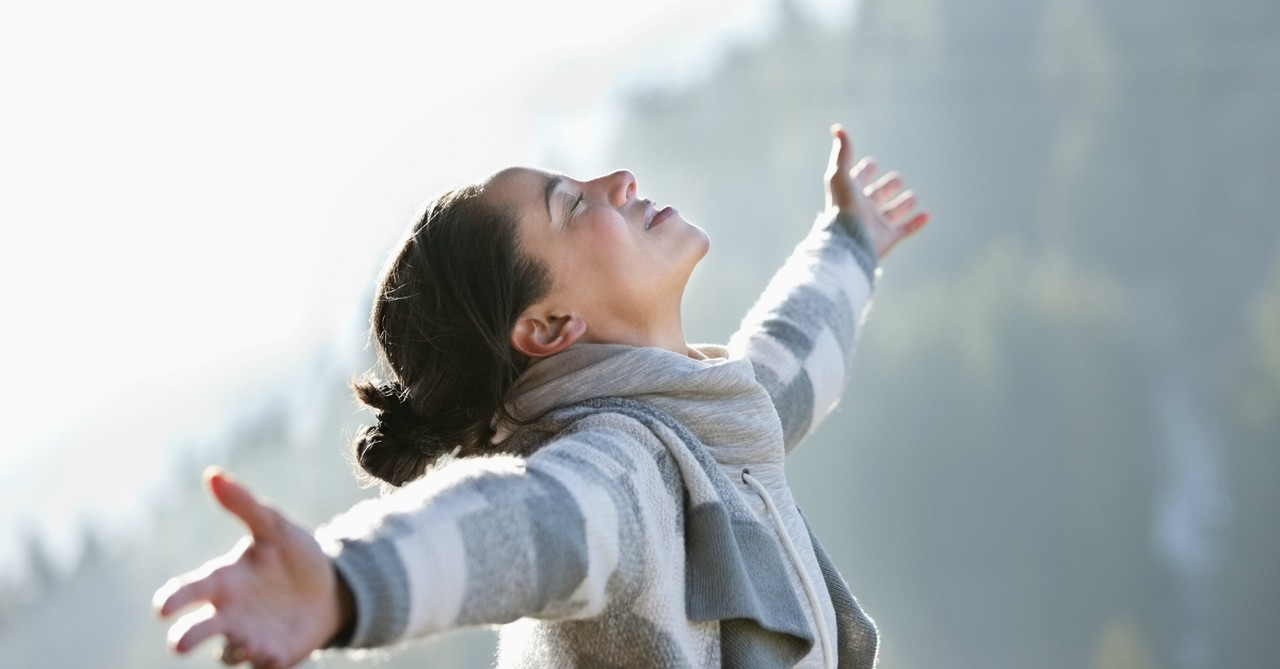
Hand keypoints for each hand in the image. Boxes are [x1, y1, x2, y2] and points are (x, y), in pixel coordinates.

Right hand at [153, 468, 346, 668]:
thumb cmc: (293, 556)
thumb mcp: (275, 527)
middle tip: (178, 644)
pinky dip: (262, 661)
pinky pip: (260, 665)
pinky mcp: (271, 656)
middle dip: (186, 638)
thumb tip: (212, 474)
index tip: (162, 608)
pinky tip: (274, 654)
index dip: (173, 599)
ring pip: (227, 653)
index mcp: (223, 581)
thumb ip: (244, 504)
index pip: (189, 591)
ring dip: (233, 650)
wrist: (332, 588)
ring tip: (248, 644)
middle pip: (197, 630)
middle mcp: (228, 613)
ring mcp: (248, 637)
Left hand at [824, 124, 930, 257]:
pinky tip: (927, 215)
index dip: (865, 170)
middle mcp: (863, 208)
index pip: (859, 178)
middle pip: (877, 195)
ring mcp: (876, 224)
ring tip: (913, 196)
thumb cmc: (843, 207)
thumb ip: (843, 152)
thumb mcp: (841, 175)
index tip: (872, 164)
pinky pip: (904, 230)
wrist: (849, 240)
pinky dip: (916, 223)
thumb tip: (837, 127)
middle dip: (887, 186)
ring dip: (902, 205)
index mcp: (850, 193)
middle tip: (897, 179)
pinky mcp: (887, 238)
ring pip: (891, 212)